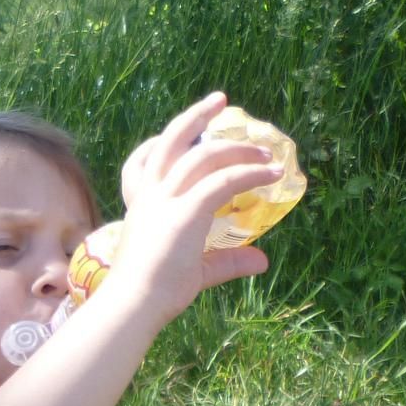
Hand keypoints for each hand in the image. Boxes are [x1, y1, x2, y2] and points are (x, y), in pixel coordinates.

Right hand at [104, 91, 282, 321]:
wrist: (133, 305)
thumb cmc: (152, 292)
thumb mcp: (194, 270)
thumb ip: (226, 261)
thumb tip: (262, 260)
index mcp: (141, 206)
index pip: (143, 161)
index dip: (162, 141)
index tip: (188, 132)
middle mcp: (151, 197)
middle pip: (170, 141)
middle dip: (196, 116)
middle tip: (220, 101)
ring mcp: (166, 202)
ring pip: (202, 155)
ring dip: (237, 147)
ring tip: (265, 150)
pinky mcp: (186, 212)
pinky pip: (224, 181)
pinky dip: (251, 173)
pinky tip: (272, 174)